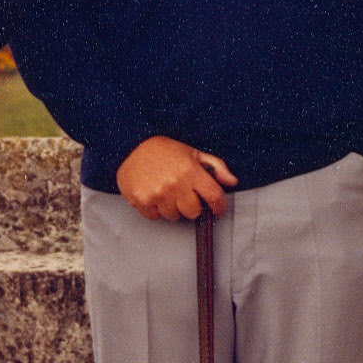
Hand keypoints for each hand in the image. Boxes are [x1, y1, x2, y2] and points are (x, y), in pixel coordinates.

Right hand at [115, 136, 237, 220]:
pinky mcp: (141, 201)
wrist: (131, 145)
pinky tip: (154, 194)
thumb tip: (232, 181)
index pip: (214, 196)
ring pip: (174, 216)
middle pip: (194, 212)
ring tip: (166, 191)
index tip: (217, 208)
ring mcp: (157, 194)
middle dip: (192, 205)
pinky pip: (156, 217)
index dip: (219, 205)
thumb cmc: (163, 149)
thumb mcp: (193, 152)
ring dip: (173, 207)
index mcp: (190, 171)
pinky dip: (156, 209)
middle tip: (184, 193)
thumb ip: (215, 166)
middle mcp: (175, 185)